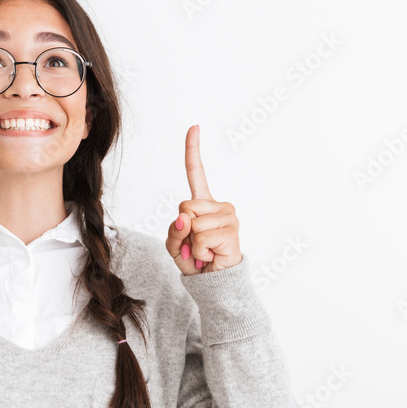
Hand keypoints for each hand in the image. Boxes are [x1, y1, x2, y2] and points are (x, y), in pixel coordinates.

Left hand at [165, 125, 242, 274]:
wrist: (212, 281)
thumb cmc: (193, 258)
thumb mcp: (174, 243)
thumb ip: (174, 229)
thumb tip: (184, 218)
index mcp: (203, 203)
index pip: (197, 173)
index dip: (193, 150)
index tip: (194, 126)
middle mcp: (219, 206)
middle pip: (185, 206)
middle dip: (182, 229)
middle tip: (193, 243)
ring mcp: (228, 217)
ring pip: (193, 223)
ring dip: (191, 244)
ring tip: (203, 250)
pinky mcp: (232, 232)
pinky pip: (201, 238)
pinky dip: (198, 252)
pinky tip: (210, 255)